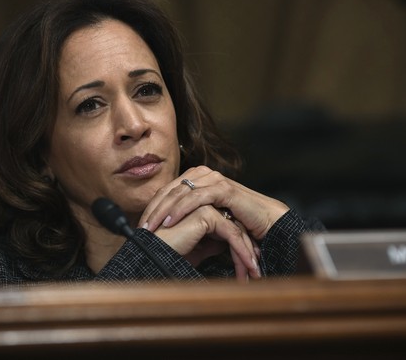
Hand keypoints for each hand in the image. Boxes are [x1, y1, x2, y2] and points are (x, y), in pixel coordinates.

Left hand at [139, 166, 288, 240]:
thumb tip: (165, 229)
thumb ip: (189, 217)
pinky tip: (171, 221)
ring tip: (152, 227)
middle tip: (140, 229)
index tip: (139, 226)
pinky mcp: (224, 188)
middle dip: (153, 210)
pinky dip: (182, 209)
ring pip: (180, 193)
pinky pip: (197, 197)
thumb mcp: (208, 219)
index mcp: (197, 179)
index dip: (152, 208)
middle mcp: (204, 175)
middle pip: (170, 190)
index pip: (167, 191)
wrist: (266, 223)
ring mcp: (214, 179)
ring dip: (164, 210)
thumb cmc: (238, 222)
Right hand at [151, 204, 259, 281]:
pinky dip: (242, 252)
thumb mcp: (195, 250)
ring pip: (236, 229)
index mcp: (197, 208)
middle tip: (256, 269)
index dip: (239, 245)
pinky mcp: (206, 213)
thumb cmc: (167, 253)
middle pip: (234, 225)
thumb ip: (209, 244)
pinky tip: (249, 268)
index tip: (249, 264)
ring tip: (255, 273)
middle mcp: (201, 202)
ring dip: (248, 253)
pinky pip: (232, 233)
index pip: (227, 224)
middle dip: (247, 249)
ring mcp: (204, 205)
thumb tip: (223, 245)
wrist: (152, 255)